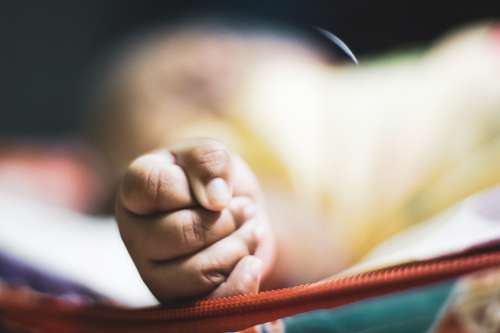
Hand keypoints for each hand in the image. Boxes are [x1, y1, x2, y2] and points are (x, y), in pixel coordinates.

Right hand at [115, 139, 274, 302]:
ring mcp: (152, 272)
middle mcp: (134, 234)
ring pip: (198, 271)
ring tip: (249, 228)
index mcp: (133, 192)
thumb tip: (216, 198)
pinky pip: (211, 302)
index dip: (195, 185)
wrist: (228, 210)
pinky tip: (252, 262)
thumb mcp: (212, 154)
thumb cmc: (211, 179)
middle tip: (244, 208)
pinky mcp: (178, 299)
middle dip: (226, 218)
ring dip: (239, 245)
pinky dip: (241, 281)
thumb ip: (209, 160)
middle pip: (180, 232)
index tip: (219, 187)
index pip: (154, 187)